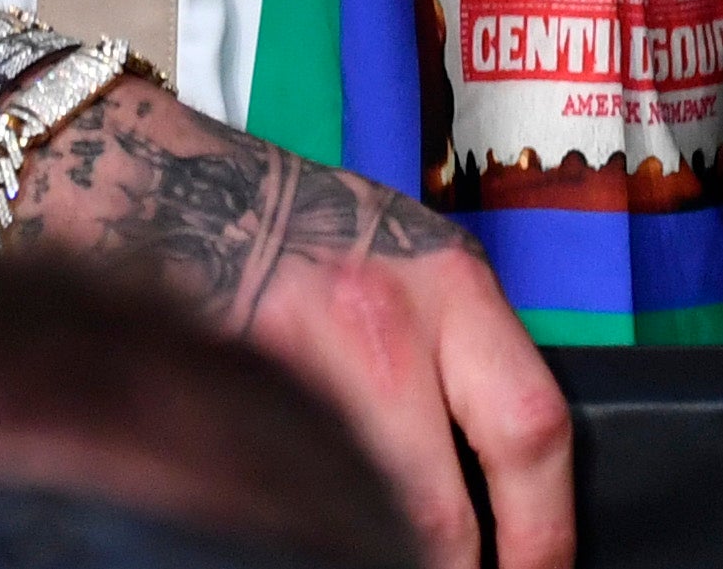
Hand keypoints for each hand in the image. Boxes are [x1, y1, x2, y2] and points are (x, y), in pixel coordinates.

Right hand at [5, 76, 571, 568]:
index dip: (545, 535)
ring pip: (367, 521)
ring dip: (383, 547)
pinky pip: (299, 503)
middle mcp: (383, 326)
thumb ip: (466, 354)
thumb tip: (512, 480)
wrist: (177, 188)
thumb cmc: (307, 224)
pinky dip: (320, 525)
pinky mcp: (235, 404)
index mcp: (449, 283)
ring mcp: (300, 371)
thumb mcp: (417, 259)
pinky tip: (323, 524)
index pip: (531, 433)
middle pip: (444, 512)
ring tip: (389, 549)